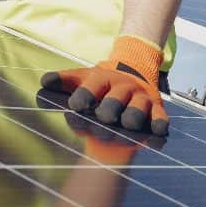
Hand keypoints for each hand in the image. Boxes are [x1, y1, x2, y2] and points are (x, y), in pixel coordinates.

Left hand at [41, 35, 169, 136]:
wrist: (133, 73)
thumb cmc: (101, 83)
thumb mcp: (81, 78)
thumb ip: (63, 81)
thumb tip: (44, 82)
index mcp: (102, 78)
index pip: (92, 86)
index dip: (84, 95)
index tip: (75, 106)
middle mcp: (123, 87)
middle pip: (116, 99)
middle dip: (109, 108)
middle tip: (104, 117)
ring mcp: (141, 98)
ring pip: (138, 110)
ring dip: (132, 118)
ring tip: (126, 125)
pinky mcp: (157, 110)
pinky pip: (161, 119)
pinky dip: (159, 125)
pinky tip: (155, 132)